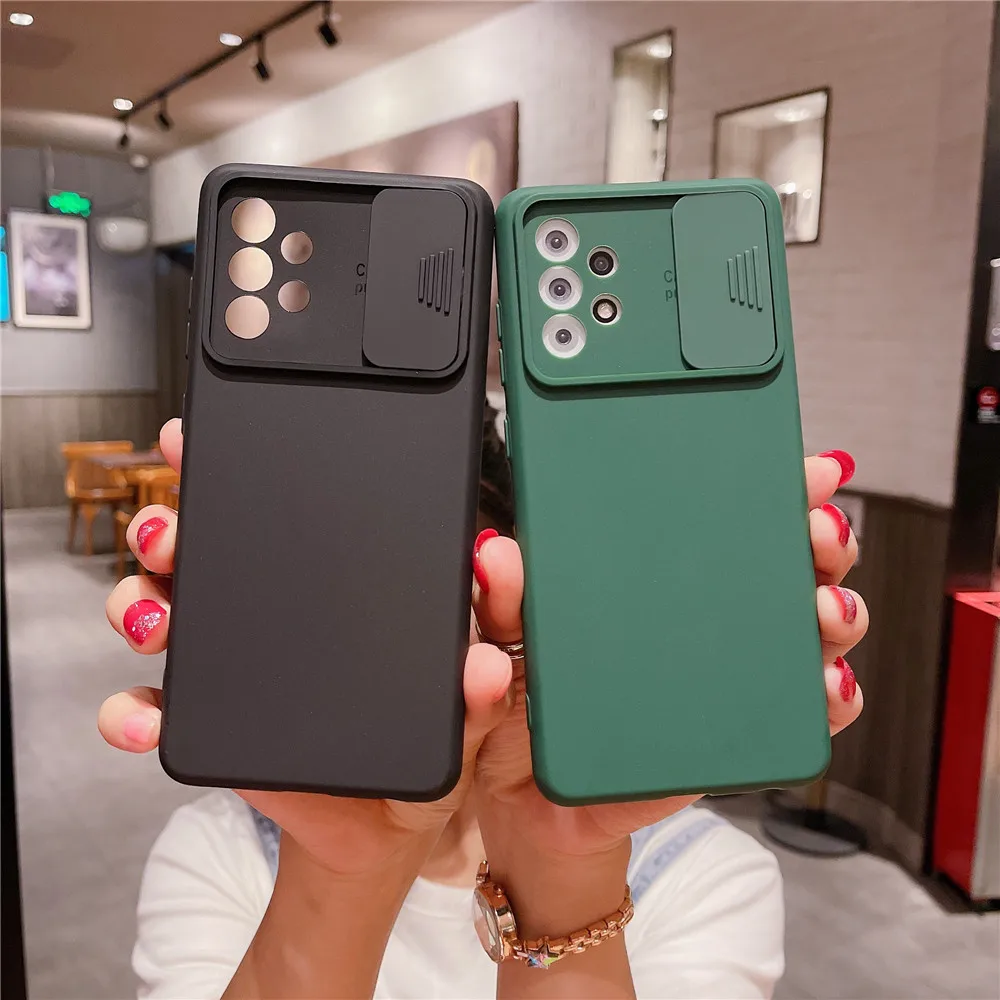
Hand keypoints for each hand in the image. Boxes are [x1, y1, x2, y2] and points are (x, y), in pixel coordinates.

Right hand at [99, 418, 514, 879]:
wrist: (384, 830)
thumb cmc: (431, 751)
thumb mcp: (466, 716)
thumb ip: (479, 691)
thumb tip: (483, 659)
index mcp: (336, 584)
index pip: (287, 510)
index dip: (240, 468)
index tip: (202, 439)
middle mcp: (272, 609)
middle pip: (202, 546)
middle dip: (170, 525)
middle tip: (171, 531)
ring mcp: (232, 662)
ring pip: (160, 608)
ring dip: (140, 601)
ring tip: (156, 617)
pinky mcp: (206, 722)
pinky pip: (150, 706)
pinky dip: (132, 708)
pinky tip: (145, 718)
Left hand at [471, 452, 866, 864]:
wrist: (533, 808)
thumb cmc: (520, 713)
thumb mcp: (505, 647)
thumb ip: (503, 602)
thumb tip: (497, 554)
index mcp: (649, 577)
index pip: (718, 513)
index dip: (769, 484)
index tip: (801, 467)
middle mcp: (700, 618)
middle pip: (782, 561)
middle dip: (818, 536)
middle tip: (817, 530)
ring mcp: (725, 674)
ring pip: (809, 629)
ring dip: (835, 609)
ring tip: (824, 606)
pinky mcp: (735, 737)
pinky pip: (801, 714)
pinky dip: (830, 696)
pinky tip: (827, 685)